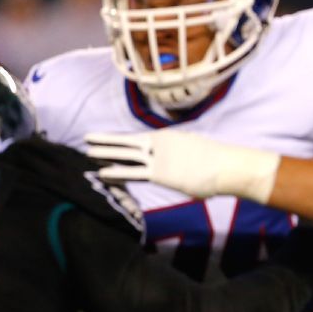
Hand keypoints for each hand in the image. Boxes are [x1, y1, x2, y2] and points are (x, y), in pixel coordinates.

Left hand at [86, 130, 279, 202]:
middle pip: (128, 142)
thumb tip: (189, 159)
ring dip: (105, 152)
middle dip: (107, 141)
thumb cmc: (217, 161)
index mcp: (169, 138)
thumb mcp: (198, 150)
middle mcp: (160, 144)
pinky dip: (116, 172)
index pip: (141, 140)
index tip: (109, 139)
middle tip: (88, 138)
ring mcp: (158, 158)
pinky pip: (133, 172)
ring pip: (125, 154)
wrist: (225, 166)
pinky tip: (101, 172)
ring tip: (87, 151)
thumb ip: (186, 153)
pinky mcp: (159, 173)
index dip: (123, 141)